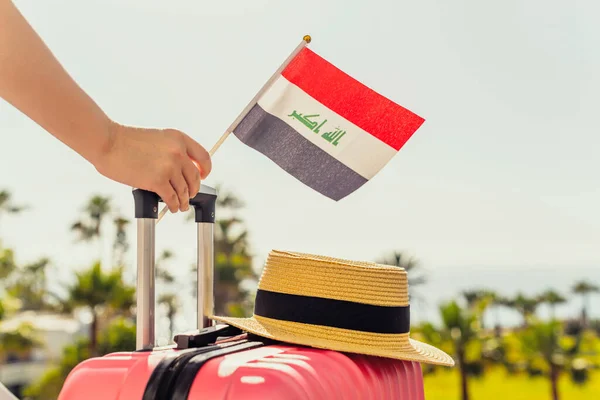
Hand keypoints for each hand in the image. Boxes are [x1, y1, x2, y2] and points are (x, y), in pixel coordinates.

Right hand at [94, 122, 211, 212]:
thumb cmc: (126, 141)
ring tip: (181, 206)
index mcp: (179, 138)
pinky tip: (171, 207)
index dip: (205, 170)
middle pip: (195, 177)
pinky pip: (172, 198)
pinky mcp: (157, 181)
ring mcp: (169, 167)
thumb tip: (180, 170)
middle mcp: (178, 152)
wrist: (107, 142)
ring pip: (184, 190)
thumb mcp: (157, 138)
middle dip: (193, 189)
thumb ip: (171, 151)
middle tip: (190, 195)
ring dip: (183, 201)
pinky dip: (173, 205)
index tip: (203, 176)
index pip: (203, 157)